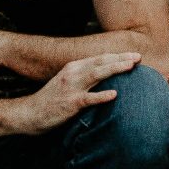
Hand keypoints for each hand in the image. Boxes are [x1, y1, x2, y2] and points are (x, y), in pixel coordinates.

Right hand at [11, 49, 140, 134]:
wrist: (29, 113)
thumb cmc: (52, 101)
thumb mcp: (68, 83)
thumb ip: (84, 78)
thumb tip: (105, 77)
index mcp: (73, 68)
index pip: (99, 58)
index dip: (117, 56)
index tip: (134, 55)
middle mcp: (72, 73)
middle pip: (100, 63)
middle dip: (120, 59)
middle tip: (138, 57)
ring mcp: (71, 87)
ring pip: (96, 75)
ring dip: (114, 69)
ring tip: (131, 67)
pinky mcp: (69, 103)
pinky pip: (87, 99)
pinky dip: (101, 96)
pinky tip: (114, 94)